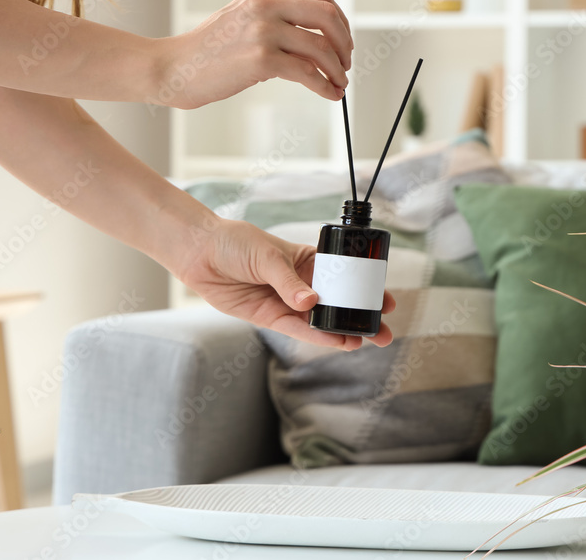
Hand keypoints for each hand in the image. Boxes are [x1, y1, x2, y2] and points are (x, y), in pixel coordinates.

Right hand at [153, 0, 352, 108]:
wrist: (175, 67)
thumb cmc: (209, 51)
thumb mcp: (243, 21)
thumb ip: (277, 22)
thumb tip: (318, 44)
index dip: (340, 21)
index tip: (343, 42)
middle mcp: (265, 6)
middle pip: (328, 16)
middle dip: (344, 43)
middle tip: (345, 64)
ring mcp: (263, 31)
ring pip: (321, 48)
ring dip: (337, 70)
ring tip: (339, 84)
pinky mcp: (261, 59)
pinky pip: (307, 73)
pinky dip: (324, 86)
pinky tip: (329, 94)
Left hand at [177, 218, 394, 350]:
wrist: (200, 252)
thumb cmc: (235, 243)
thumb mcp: (267, 255)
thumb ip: (289, 282)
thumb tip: (311, 303)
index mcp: (309, 261)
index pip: (344, 277)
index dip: (364, 290)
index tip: (385, 301)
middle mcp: (302, 283)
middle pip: (337, 304)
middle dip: (360, 317)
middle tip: (383, 331)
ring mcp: (287, 302)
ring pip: (320, 321)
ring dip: (342, 332)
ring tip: (365, 342)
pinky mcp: (269, 317)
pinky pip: (296, 329)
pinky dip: (316, 336)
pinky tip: (336, 342)